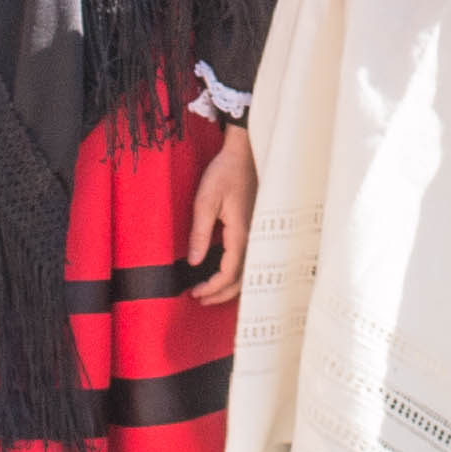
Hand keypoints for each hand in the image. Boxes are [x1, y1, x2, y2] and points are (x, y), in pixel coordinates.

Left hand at [188, 122, 256, 302]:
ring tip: (210, 290)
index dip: (212, 287)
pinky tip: (223, 271)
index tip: (195, 292)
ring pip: (249, 271)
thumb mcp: (205, 201)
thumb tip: (193, 261)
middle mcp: (254, 237)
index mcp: (241, 233)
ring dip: (230, 285)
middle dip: (221, 293)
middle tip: (200, 298)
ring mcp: (257, 233)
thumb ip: (200, 233)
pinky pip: (249, 259)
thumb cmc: (225, 173)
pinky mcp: (256, 228)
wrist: (244, 153)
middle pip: (243, 279)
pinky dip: (237, 272)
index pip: (229, 273)